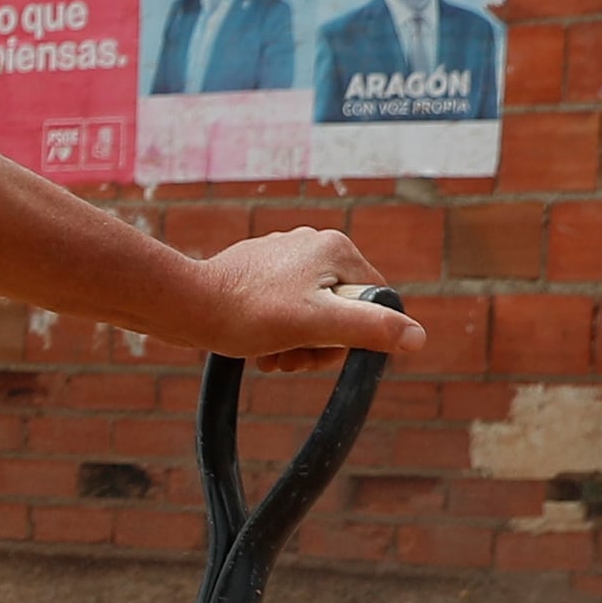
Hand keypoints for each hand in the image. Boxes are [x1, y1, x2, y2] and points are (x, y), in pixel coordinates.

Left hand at [178, 230, 423, 370]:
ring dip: (296, 344)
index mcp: (336, 248)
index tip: (323, 351)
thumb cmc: (248, 314)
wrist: (183, 306)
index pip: (374, 301)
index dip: (356, 336)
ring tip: (270, 355)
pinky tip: (255, 346)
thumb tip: (418, 337)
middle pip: (341, 309)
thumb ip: (370, 328)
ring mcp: (284, 256)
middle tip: (291, 359)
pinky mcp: (259, 272)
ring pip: (311, 314)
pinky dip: (275, 333)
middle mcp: (312, 244)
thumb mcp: (317, 325)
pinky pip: (284, 309)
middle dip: (320, 343)